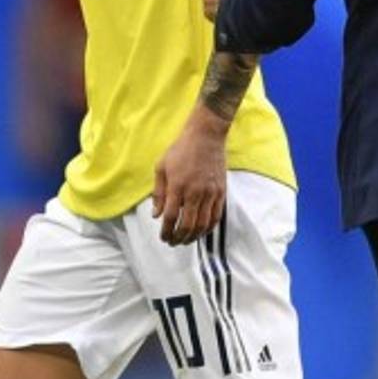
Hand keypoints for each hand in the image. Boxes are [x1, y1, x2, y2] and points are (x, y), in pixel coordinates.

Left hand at [153, 107, 229, 244]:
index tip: (163, 238)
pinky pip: (216, 216)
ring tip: (186, 240)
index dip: (166, 232)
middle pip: (188, 225)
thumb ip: (159, 193)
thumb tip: (156, 215)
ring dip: (193, 237)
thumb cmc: (180, 149)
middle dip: (179, 238)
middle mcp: (195, 192)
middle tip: (173, 242)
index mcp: (178, 186)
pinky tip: (201, 231)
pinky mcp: (221, 192)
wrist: (206, 136)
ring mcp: (210, 193)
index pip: (171, 217)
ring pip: (203, 225)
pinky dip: (208, 228)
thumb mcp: (161, 167)